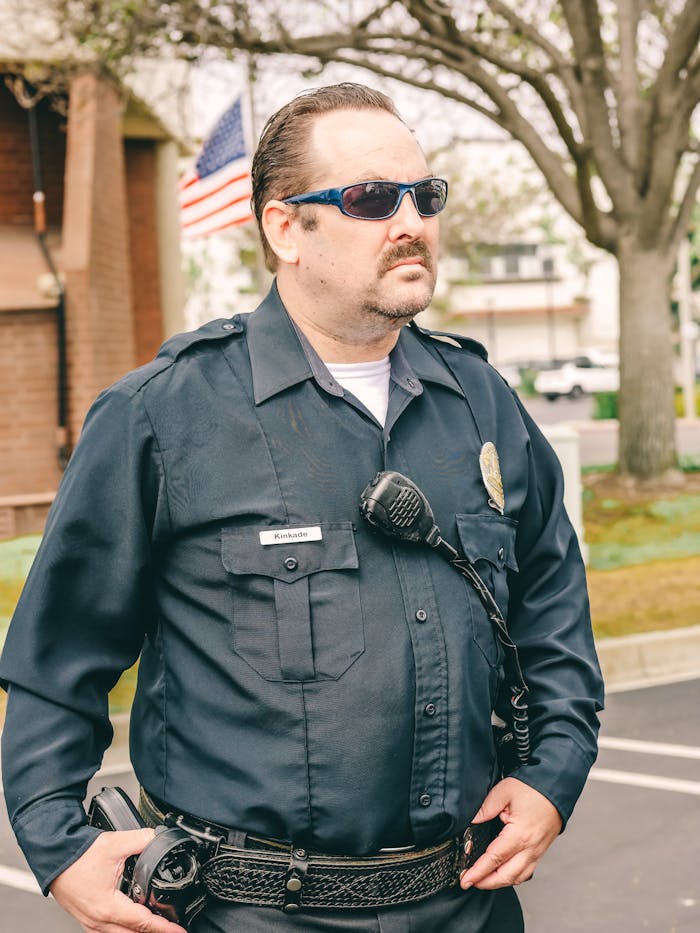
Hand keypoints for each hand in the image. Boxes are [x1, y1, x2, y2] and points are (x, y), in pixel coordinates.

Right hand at [50, 828, 185, 931]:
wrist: (54, 855)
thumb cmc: (77, 854)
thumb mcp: (115, 843)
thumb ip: (142, 840)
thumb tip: (159, 838)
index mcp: (107, 907)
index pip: (142, 922)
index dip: (163, 927)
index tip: (178, 930)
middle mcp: (98, 920)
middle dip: (154, 932)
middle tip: (171, 929)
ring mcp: (89, 922)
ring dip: (137, 932)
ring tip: (155, 926)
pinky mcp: (85, 918)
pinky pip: (107, 932)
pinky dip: (122, 930)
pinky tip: (130, 923)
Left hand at [459, 777, 561, 889]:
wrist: (555, 788)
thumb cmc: (532, 789)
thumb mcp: (503, 792)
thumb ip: (485, 808)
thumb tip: (472, 822)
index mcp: (519, 834)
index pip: (494, 859)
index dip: (478, 871)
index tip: (466, 879)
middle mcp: (530, 848)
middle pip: (506, 876)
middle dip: (486, 883)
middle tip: (469, 882)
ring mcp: (537, 851)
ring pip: (517, 877)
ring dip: (499, 883)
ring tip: (483, 880)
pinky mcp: (540, 850)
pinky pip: (526, 872)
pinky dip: (513, 877)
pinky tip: (502, 873)